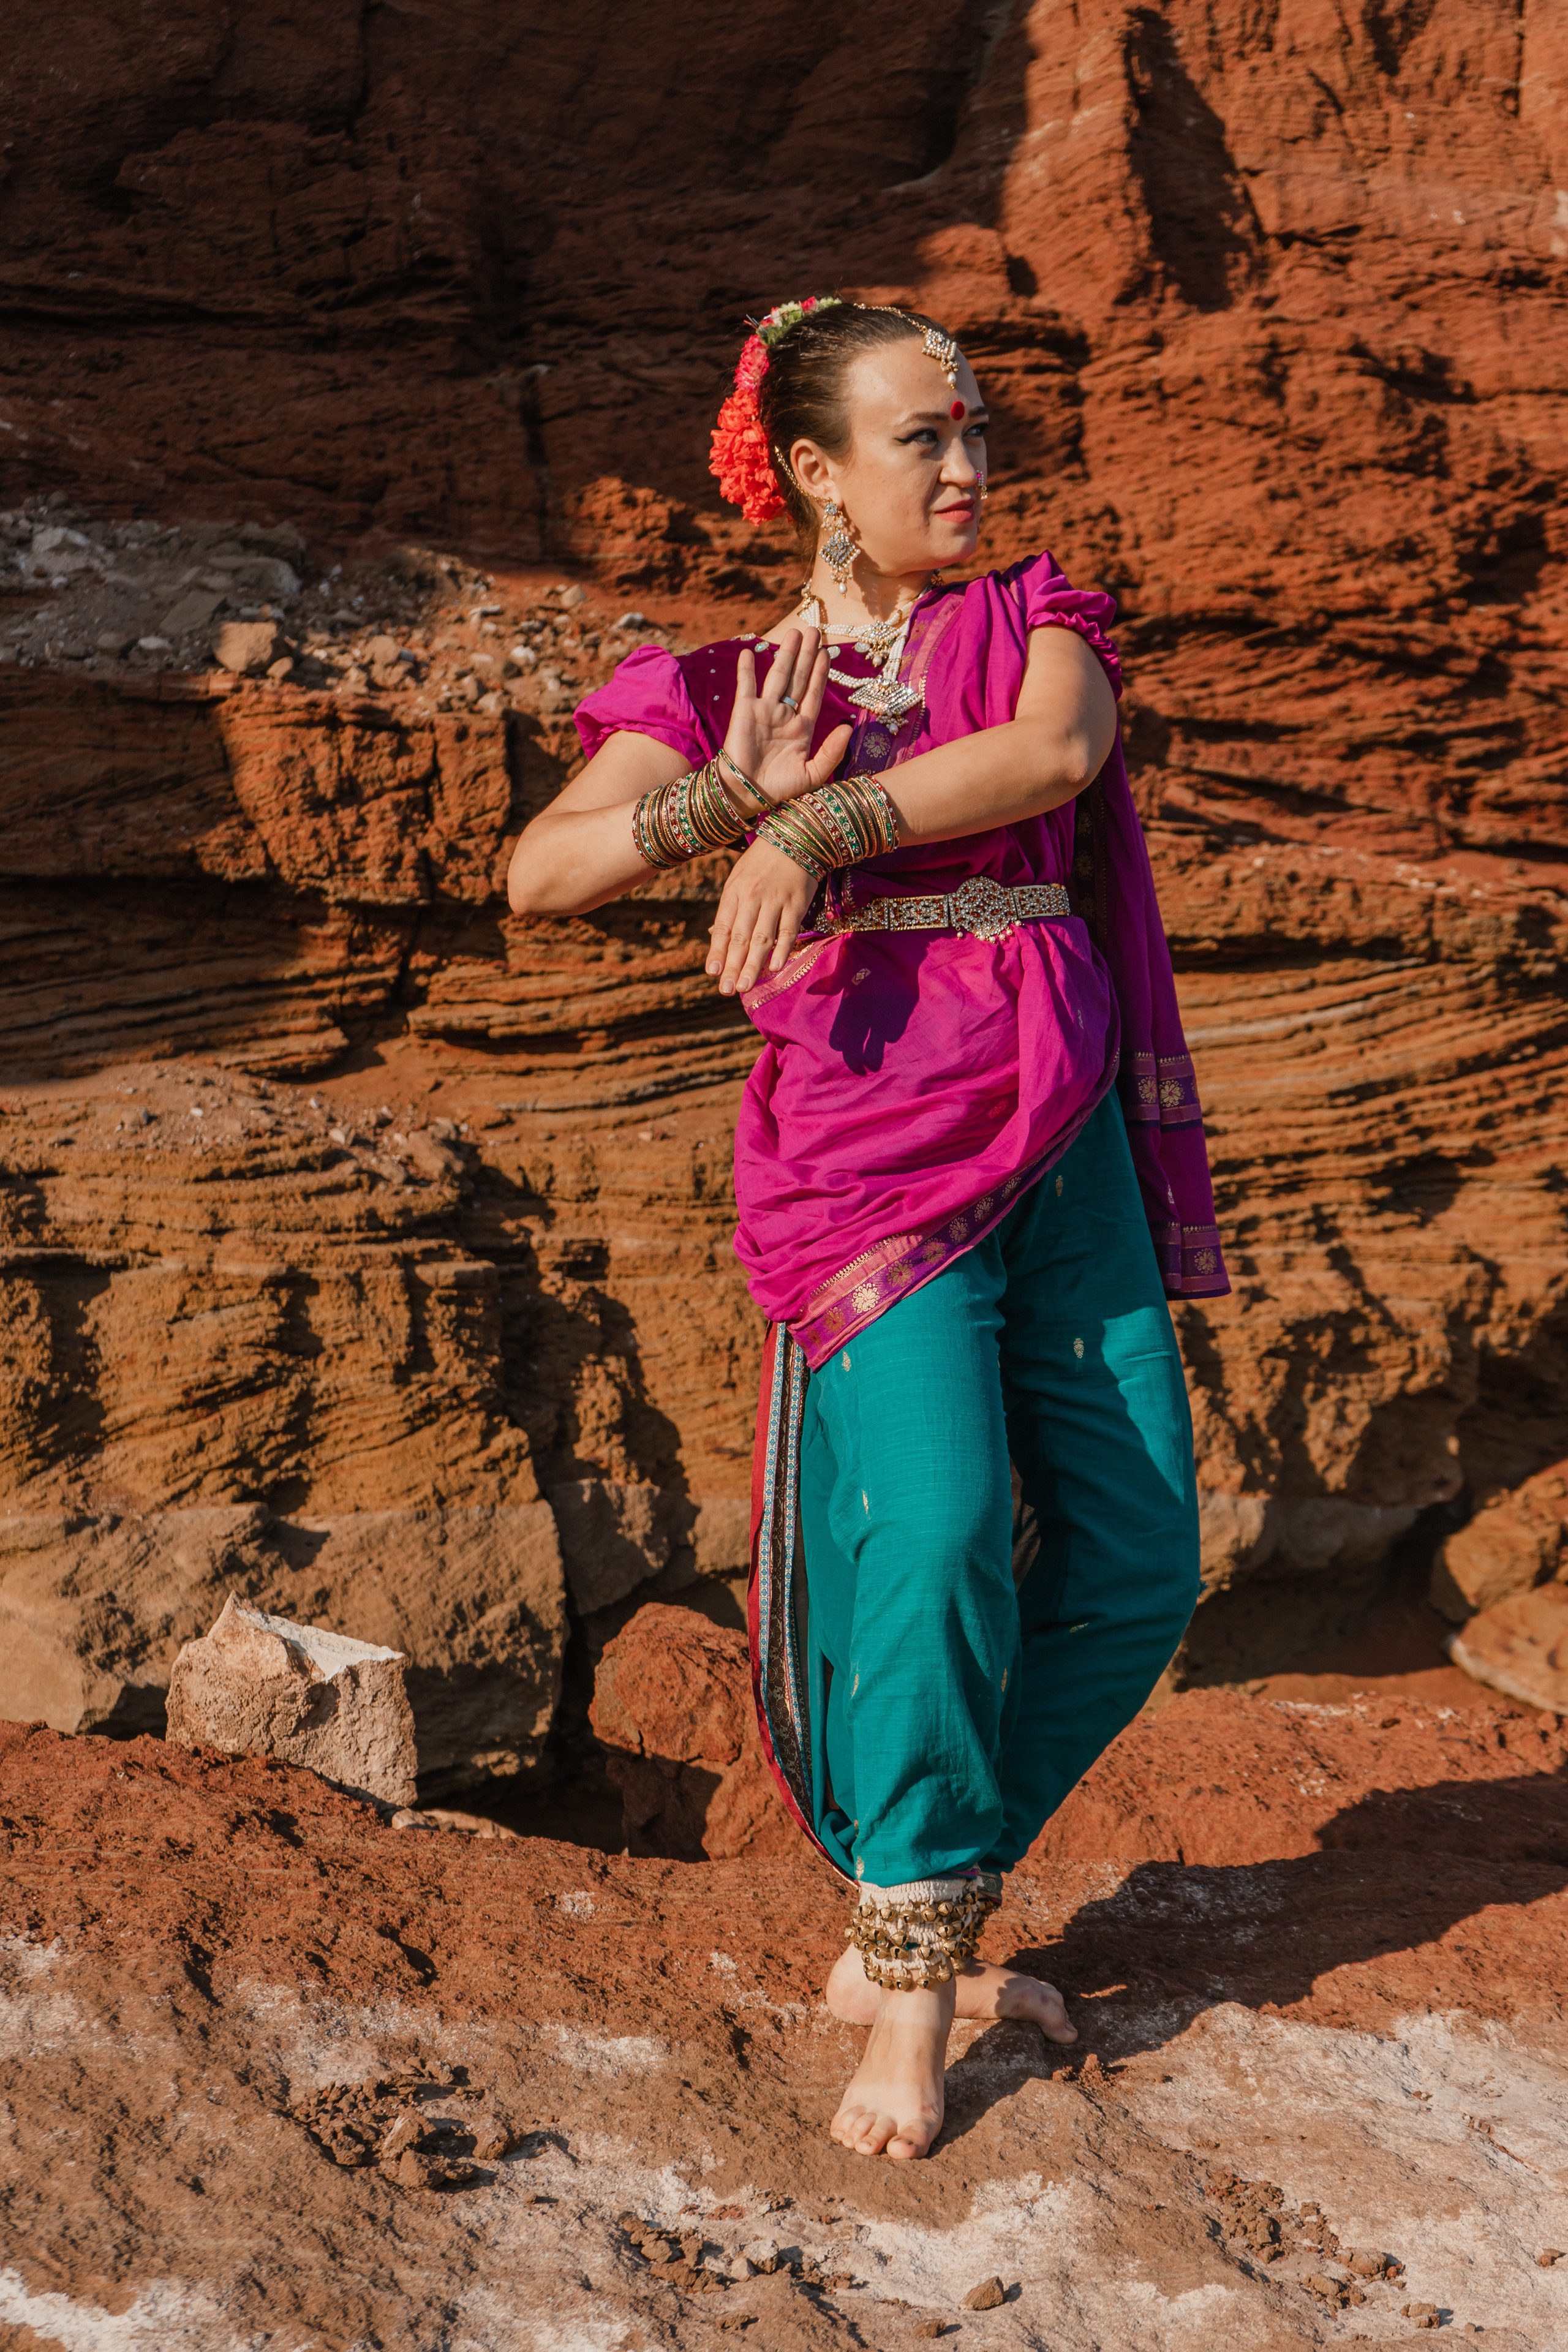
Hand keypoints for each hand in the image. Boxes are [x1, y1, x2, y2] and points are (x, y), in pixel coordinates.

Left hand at [706, 835, 819, 995]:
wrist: (797, 837)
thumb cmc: (763, 862)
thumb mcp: (738, 878)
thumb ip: (729, 908)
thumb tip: (713, 936)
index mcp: (734, 891)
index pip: (722, 926)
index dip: (716, 950)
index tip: (712, 972)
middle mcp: (752, 897)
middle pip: (740, 937)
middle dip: (732, 966)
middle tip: (727, 990)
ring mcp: (775, 900)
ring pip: (762, 937)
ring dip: (753, 964)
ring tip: (744, 986)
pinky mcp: (797, 903)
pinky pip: (788, 930)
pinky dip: (782, 949)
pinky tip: (774, 967)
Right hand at [724, 626, 851, 807]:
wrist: (747, 795)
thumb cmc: (780, 789)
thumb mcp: (814, 774)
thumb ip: (832, 752)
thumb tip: (849, 727)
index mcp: (803, 729)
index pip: (814, 694)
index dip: (821, 673)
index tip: (827, 653)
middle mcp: (785, 715)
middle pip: (799, 678)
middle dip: (807, 655)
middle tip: (815, 631)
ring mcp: (764, 711)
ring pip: (778, 676)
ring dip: (785, 654)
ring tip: (794, 633)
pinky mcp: (744, 712)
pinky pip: (746, 686)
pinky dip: (746, 669)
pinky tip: (747, 652)